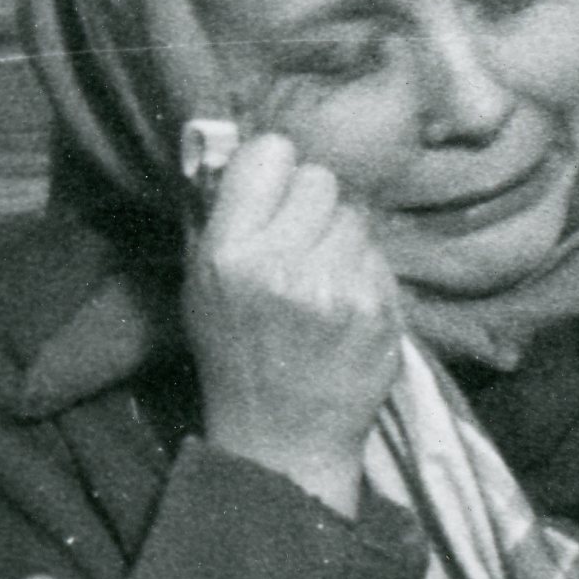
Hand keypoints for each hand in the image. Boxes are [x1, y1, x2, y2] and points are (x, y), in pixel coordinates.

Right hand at [182, 131, 405, 511]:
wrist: (281, 437)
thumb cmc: (235, 353)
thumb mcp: (200, 286)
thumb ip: (218, 216)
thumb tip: (230, 142)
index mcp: (227, 253)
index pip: (271, 153)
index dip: (275, 171)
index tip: (273, 197)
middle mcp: (279, 264)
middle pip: (320, 179)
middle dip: (311, 207)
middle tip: (299, 247)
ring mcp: (334, 286)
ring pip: (355, 216)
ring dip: (341, 240)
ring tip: (321, 283)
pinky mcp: (376, 308)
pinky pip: (378, 255)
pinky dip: (364, 274)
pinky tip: (344, 308)